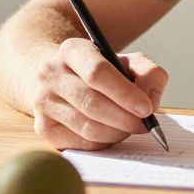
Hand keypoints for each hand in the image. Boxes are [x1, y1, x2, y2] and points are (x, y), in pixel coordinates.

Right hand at [30, 37, 168, 150]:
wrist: (67, 81)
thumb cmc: (105, 73)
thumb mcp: (130, 63)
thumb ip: (150, 75)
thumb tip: (151, 102)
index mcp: (72, 50)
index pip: (97, 72)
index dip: (124, 93)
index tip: (146, 108)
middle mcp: (50, 73)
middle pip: (92, 103)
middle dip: (124, 118)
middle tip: (145, 125)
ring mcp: (43, 101)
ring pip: (87, 127)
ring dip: (116, 132)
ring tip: (130, 128)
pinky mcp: (43, 127)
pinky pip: (80, 143)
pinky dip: (103, 142)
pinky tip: (112, 133)